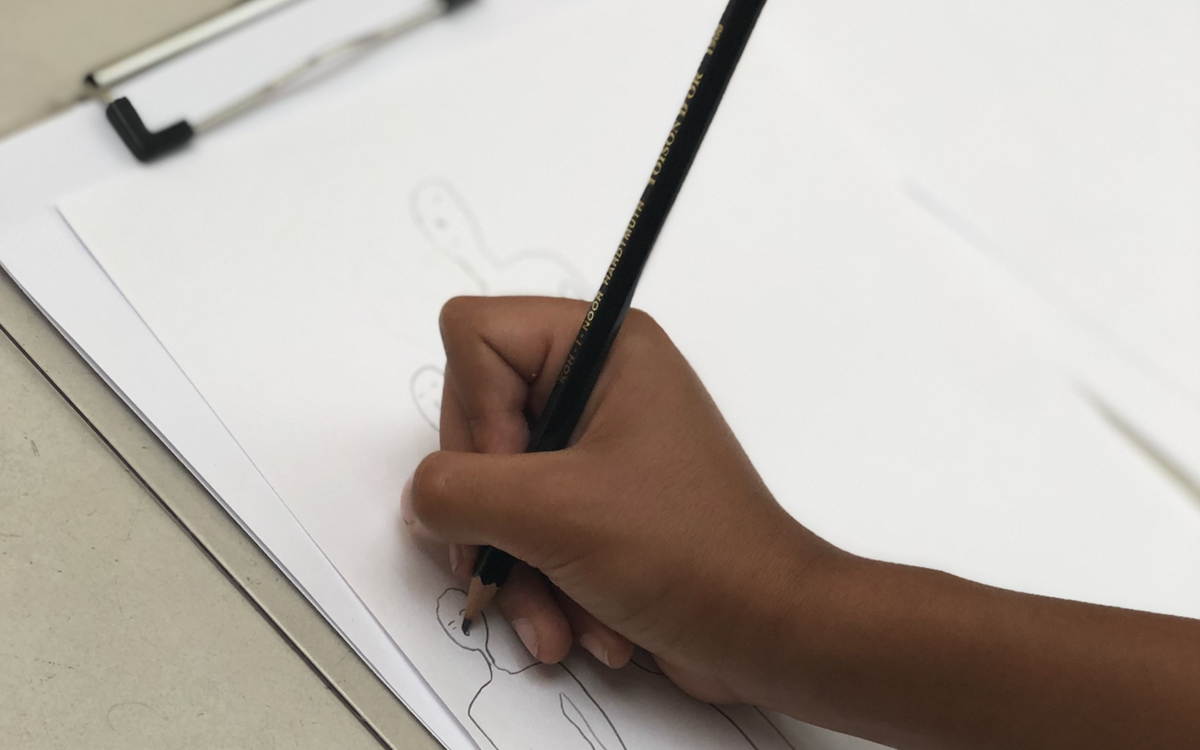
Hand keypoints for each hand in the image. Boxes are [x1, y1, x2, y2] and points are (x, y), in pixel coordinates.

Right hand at [401, 296, 840, 705]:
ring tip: (555, 617)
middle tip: (519, 557)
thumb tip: (422, 497)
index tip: (517, 476)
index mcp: (603, 347)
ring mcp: (596, 445)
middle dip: (492, 514)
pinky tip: (573, 624)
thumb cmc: (690, 553)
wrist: (765, 633)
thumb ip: (457, 490)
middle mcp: (596, 384)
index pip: (474, 336)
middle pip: (476, 421)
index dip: (475, 412)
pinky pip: (526, 529)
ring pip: (495, 489)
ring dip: (517, 566)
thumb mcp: (552, 512)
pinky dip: (540, 583)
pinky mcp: (595, 501)